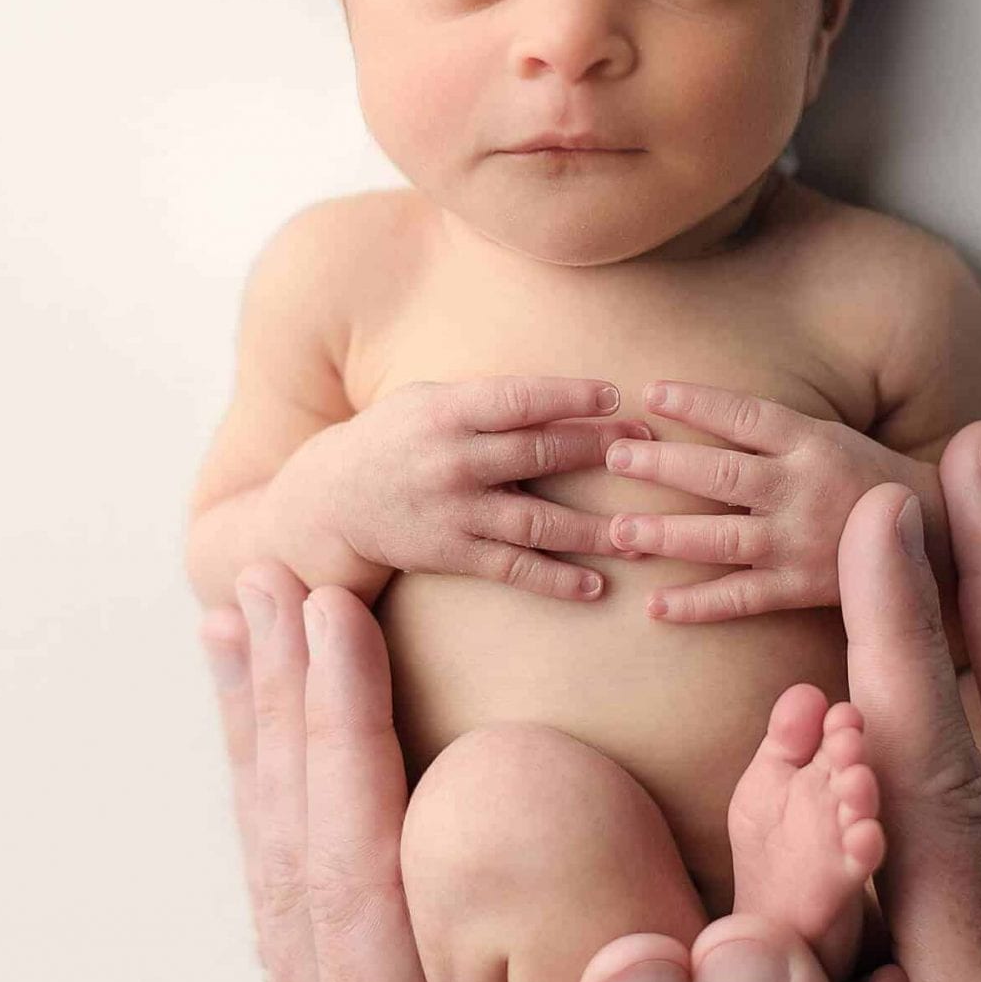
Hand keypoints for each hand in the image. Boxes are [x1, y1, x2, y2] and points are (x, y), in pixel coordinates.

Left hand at [199, 562, 745, 981]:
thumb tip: (655, 963)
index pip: (351, 890)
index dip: (336, 746)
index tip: (329, 620)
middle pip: (288, 865)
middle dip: (279, 715)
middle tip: (267, 576)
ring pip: (286, 889)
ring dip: (271, 758)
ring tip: (257, 644)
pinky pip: (311, 927)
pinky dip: (299, 827)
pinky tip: (308, 785)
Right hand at [270, 375, 651, 603]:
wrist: (329, 502)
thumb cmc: (393, 439)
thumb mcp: (428, 400)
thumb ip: (488, 399)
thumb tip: (562, 396)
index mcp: (448, 411)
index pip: (521, 399)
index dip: (572, 398)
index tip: (616, 400)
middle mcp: (453, 461)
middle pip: (541, 455)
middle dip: (600, 452)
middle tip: (651, 452)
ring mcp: (454, 512)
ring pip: (537, 521)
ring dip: (594, 529)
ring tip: (641, 533)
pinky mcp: (452, 554)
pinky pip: (513, 569)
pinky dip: (556, 580)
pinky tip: (596, 585)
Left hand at [600, 379, 956, 630]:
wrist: (935, 538)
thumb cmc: (868, 477)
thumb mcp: (831, 437)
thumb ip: (773, 431)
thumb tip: (702, 412)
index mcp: (812, 442)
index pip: (746, 416)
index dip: (698, 402)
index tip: (651, 391)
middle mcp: (802, 489)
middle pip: (721, 475)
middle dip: (663, 465)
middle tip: (613, 457)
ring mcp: (799, 542)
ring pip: (720, 538)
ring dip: (665, 535)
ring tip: (617, 532)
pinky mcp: (801, 588)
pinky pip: (741, 598)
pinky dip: (697, 605)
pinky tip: (655, 607)